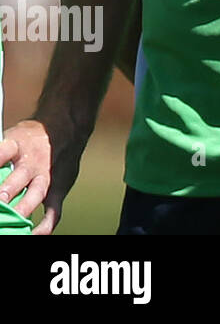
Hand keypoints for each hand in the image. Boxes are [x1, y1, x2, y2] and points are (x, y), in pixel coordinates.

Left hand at [0, 118, 79, 233]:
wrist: (67, 129)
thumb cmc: (32, 137)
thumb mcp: (13, 137)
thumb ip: (0, 155)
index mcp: (18, 145)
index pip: (3, 152)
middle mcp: (33, 161)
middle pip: (19, 177)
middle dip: (5, 191)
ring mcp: (47, 176)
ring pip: (36, 194)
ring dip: (21, 208)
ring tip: (6, 221)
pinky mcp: (58, 189)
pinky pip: (53, 211)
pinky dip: (44, 225)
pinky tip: (32, 234)